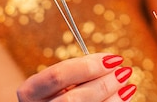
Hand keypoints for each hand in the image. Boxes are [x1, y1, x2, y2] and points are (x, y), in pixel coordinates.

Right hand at [16, 53, 136, 101]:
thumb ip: (75, 73)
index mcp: (30, 92)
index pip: (57, 76)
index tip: (113, 58)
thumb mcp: (57, 82)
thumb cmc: (54, 94)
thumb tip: (110, 62)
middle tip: (123, 71)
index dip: (87, 66)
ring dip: (111, 98)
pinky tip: (123, 98)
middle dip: (102, 83)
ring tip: (126, 85)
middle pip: (72, 99)